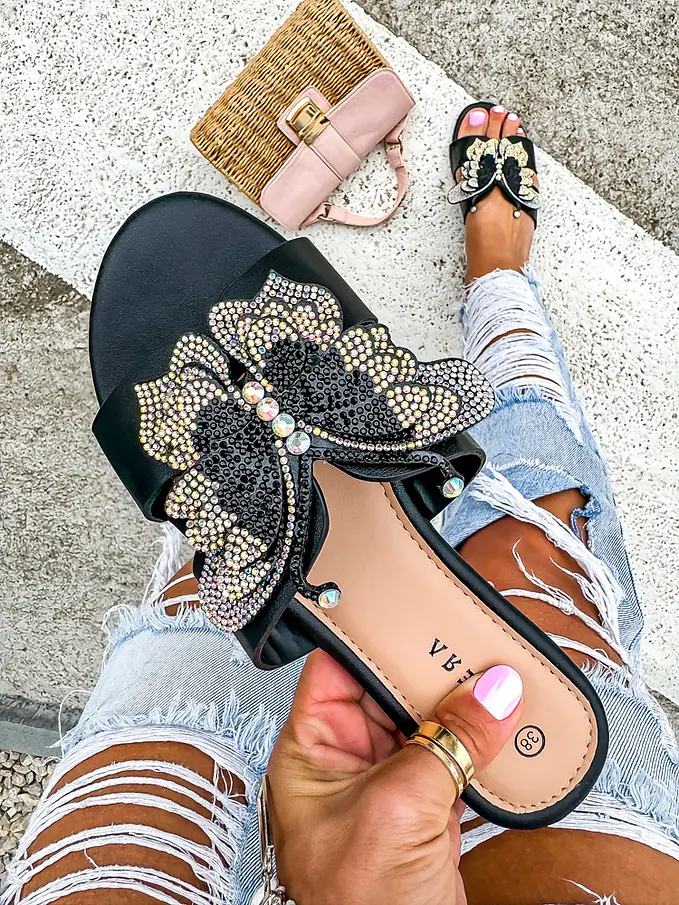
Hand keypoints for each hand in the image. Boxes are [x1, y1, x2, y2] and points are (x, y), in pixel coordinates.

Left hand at [267, 651, 523, 904]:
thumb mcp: (398, 809)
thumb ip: (447, 745)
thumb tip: (491, 694)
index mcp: (312, 751)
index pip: (336, 669)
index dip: (369, 636)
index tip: (407, 607)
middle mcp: (347, 762)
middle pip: (388, 690)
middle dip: (428, 667)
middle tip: (468, 640)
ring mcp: (389, 784)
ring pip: (426, 721)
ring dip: (460, 704)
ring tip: (493, 676)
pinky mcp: (426, 807)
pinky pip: (454, 756)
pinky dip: (480, 741)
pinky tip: (503, 725)